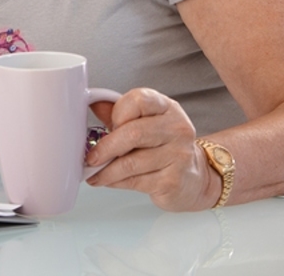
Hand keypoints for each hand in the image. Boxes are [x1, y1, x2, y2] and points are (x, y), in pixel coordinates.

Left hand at [84, 87, 217, 210]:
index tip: (107, 124)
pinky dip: (115, 182)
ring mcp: (178, 156)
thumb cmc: (163, 145)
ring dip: (105, 170)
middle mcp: (177, 129)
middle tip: (90, 157)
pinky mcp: (173, 181)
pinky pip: (135, 182)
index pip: (139, 100)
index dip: (117, 112)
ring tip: (94, 172)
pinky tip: (108, 181)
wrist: (194, 177)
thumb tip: (90, 102)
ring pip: (131, 162)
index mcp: (167, 108)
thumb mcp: (144, 121)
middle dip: (105, 147)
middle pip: (133, 133)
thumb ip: (117, 111)